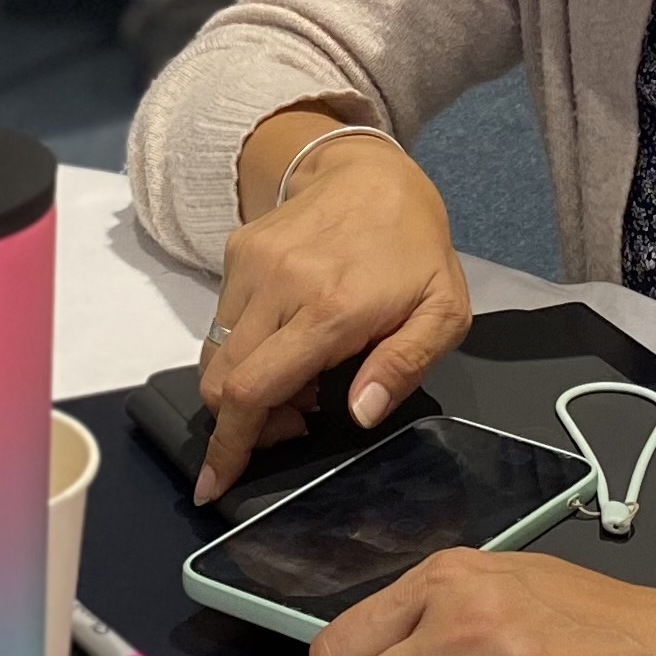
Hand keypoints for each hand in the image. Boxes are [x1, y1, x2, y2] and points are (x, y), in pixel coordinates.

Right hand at [195, 132, 468, 503]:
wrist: (372, 170)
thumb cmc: (415, 249)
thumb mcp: (443, 310)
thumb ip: (404, 365)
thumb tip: (359, 415)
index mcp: (331, 309)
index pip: (255, 390)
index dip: (230, 447)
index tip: (212, 485)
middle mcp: (279, 286)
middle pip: (222, 383)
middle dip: (243, 425)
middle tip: (293, 423)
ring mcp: (250, 266)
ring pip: (215, 357)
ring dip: (243, 389)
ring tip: (299, 380)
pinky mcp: (235, 252)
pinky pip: (220, 323)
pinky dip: (242, 351)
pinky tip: (286, 342)